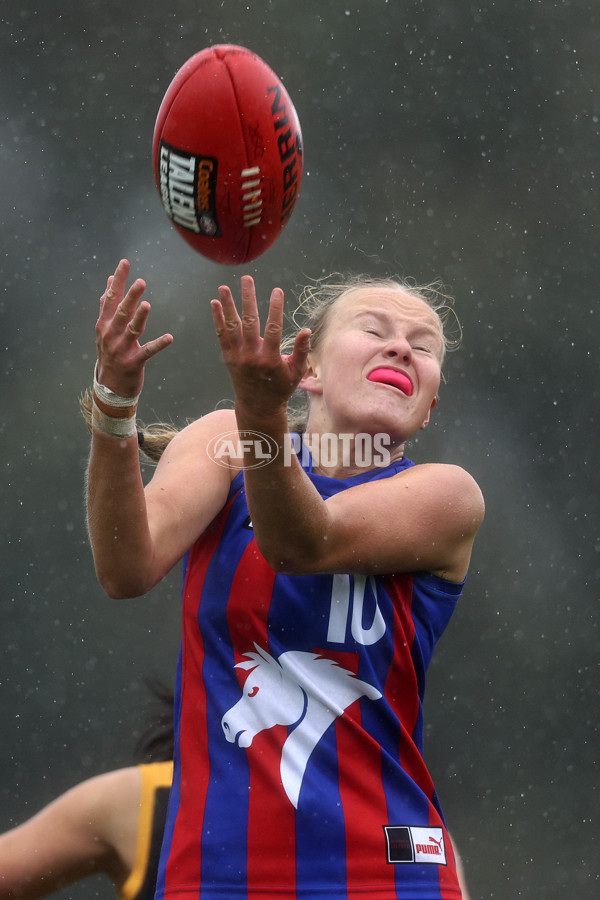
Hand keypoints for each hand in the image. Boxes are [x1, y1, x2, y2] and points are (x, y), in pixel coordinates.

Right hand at [95, 259, 172, 396]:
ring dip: (140, 317)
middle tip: (141, 282)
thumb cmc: (110, 352)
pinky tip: (169, 338)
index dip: (118, 280)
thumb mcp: (105, 328)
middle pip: (121, 312)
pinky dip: (158, 344)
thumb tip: (110, 280)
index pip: (111, 298)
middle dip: (130, 296)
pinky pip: (148, 352)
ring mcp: (121, 350)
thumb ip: (108, 304)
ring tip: (147, 305)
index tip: (125, 263)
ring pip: (132, 330)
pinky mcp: (133, 363)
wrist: (109, 385)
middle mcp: (111, 335)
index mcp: (104, 324)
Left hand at [211, 275, 310, 413]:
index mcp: (270, 359)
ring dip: (227, 305)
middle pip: (249, 322)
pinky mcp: (228, 358)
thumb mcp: (296, 372)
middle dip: (247, 299)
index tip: (277, 291)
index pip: (273, 329)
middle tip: (246, 279)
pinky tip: (215, 303)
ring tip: (224, 286)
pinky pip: (221, 335)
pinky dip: (217, 319)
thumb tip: (306, 330)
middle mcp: (251, 357)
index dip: (275, 309)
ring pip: (231, 326)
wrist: (258, 406)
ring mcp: (237, 357)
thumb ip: (301, 351)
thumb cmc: (281, 387)